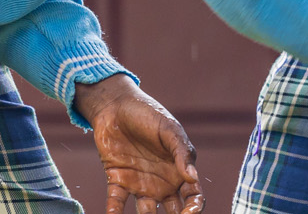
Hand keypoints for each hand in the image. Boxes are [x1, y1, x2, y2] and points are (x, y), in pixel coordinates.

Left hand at [74, 75, 203, 213]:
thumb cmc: (149, 115)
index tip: (190, 213)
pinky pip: (116, 203)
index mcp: (179, 170)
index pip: (193, 196)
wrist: (116, 106)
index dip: (194, 208)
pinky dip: (113, 213)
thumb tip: (193, 178)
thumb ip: (182, 153)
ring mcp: (139, 183)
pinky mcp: (117, 180)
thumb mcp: (170, 130)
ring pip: (145, 213)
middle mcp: (162, 182)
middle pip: (173, 211)